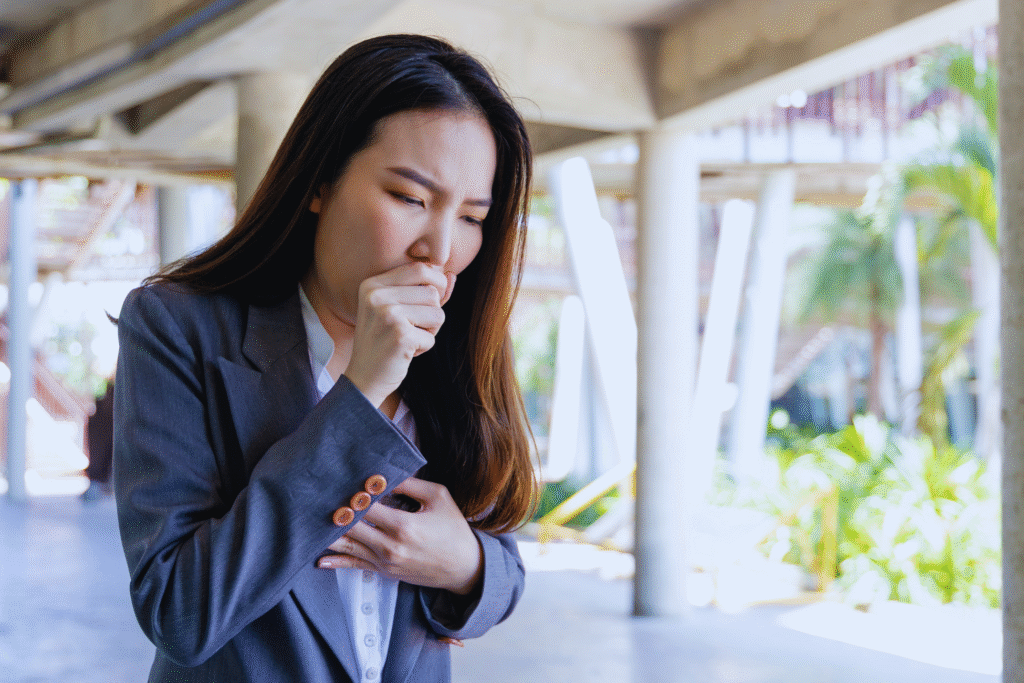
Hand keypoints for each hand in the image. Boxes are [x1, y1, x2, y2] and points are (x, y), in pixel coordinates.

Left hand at [318, 477, 483, 595]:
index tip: (342, 481)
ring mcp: (385, 562)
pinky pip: (354, 566)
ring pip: (348, 546)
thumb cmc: (454, 530)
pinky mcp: (384, 572)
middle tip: (317, 496)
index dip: (352, 493)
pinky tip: (319, 558)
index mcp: (403, 526)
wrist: (465, 568)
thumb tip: (384, 474)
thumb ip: (410, 484)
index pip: (366, 506)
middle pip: (351, 526)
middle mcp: (390, 546)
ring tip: (310, 521)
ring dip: (329, 534)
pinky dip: (336, 561)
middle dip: (335, 511)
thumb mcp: (439, 498)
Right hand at [344, 263, 448, 407]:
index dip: (436, 283)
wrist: (363, 377)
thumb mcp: (398, 310)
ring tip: (409, 338)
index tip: (428, 303)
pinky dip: (424, 347)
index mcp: (373, 284)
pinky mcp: (400, 336)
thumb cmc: (384, 341)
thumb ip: (424, 291)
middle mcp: (377, 296)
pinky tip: (405, 352)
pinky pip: (432, 337)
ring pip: (437, 314)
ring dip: (430, 330)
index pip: (420, 268)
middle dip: (433, 312)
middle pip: (432, 292)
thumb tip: (452, 274)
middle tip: (414, 327)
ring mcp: (388, 315)